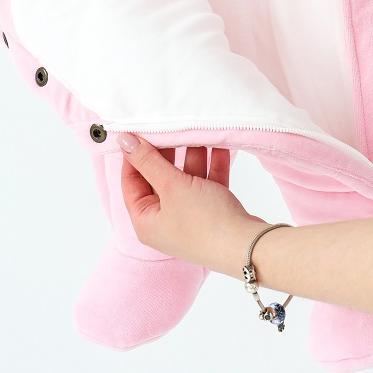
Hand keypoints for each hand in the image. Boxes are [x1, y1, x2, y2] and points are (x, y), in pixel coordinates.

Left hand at [118, 134, 265, 276]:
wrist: (248, 247)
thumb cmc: (204, 223)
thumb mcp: (171, 187)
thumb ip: (148, 161)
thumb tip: (124, 141)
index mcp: (146, 220)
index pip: (131, 181)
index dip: (135, 155)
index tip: (141, 130)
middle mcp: (165, 219)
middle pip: (160, 177)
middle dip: (170, 151)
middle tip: (172, 126)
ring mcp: (189, 215)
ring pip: (187, 177)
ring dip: (194, 155)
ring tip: (198, 131)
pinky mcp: (212, 211)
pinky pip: (207, 182)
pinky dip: (212, 164)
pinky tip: (219, 145)